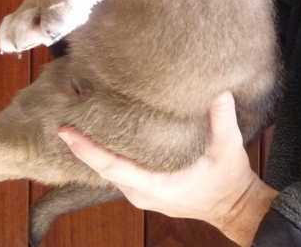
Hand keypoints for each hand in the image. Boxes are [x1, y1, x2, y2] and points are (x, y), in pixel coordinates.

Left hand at [58, 93, 277, 246]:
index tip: (65, 132)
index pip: (111, 166)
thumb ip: (222, 119)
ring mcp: (141, 193)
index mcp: (156, 184)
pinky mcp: (144, 190)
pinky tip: (99, 136)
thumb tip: (219, 91)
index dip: (87, 149)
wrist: (235, 209)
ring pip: (107, 171)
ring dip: (91, 149)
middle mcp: (141, 192)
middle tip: (65, 114)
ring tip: (76, 121)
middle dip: (81, 144)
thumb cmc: (229, 181)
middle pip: (102, 167)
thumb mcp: (228, 149)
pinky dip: (104, 154)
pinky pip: (116, 172)